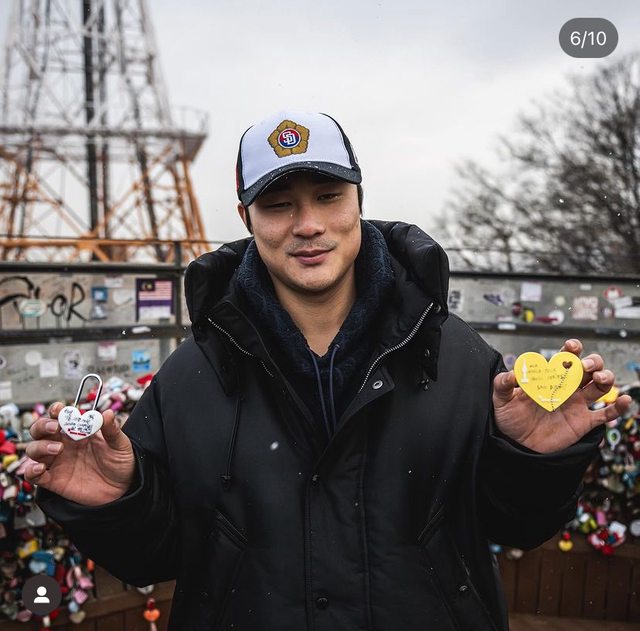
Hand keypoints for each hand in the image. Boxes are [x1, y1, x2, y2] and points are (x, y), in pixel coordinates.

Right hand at [25, 402, 135, 505]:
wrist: (123, 488)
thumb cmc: (120, 462)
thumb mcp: (120, 444)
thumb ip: (112, 430)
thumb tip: (107, 413)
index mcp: (78, 432)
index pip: (60, 417)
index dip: (55, 411)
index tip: (59, 409)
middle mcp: (63, 444)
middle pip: (40, 430)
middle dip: (42, 425)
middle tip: (55, 427)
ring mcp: (57, 462)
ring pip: (34, 450)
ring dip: (40, 446)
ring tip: (58, 448)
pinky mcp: (54, 481)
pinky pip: (33, 475)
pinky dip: (30, 471)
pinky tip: (39, 468)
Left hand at [492, 339, 631, 453]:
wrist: (515, 444)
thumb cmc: (509, 418)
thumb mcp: (500, 399)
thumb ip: (503, 384)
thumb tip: (513, 374)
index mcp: (549, 377)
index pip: (565, 357)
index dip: (572, 349)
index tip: (572, 347)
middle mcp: (566, 387)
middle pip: (589, 368)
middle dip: (592, 362)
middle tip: (584, 367)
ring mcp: (577, 404)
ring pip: (601, 386)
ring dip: (606, 378)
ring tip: (600, 379)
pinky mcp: (583, 422)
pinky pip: (606, 414)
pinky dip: (619, 407)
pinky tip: (625, 400)